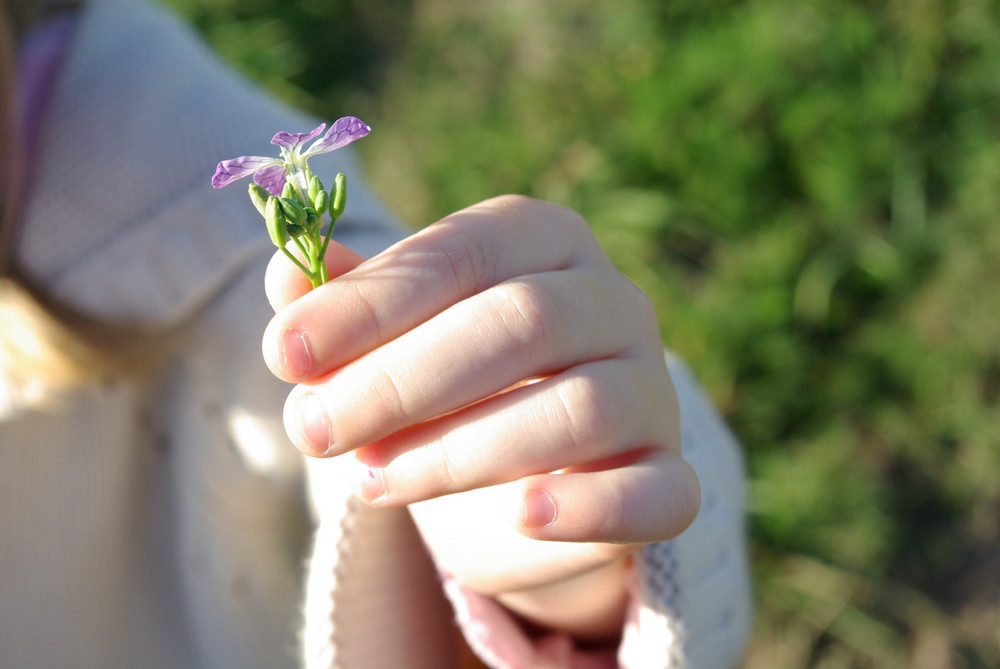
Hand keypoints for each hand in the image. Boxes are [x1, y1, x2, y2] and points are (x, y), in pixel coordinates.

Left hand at [262, 195, 698, 636]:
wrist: (542, 461)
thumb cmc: (459, 379)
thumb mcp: (398, 333)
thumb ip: (347, 305)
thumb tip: (282, 273)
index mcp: (545, 241)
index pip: (464, 252)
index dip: (373, 301)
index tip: (287, 354)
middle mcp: (613, 301)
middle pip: (522, 322)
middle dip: (402, 379)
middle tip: (312, 429)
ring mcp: (652, 391)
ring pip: (579, 408)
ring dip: (463, 450)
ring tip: (371, 482)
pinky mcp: (671, 477)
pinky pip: (657, 493)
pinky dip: (588, 507)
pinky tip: (518, 518)